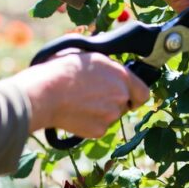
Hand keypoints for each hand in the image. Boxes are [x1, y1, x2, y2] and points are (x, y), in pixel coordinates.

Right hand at [8, 52, 149, 137]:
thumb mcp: (89, 56)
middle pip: (124, 104)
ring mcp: (111, 115)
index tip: (129, 95)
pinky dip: (90, 123)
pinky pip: (99, 128)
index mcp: (121, 75)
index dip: (136, 95)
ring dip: (100, 111)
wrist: (44, 93)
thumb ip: (106, 65)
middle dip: (113, 101)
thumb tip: (108, 67)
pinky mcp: (99, 131)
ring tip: (79, 102)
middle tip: (93, 96)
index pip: (144, 92)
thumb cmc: (61, 70)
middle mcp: (120, 96)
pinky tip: (75, 112)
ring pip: (111, 116)